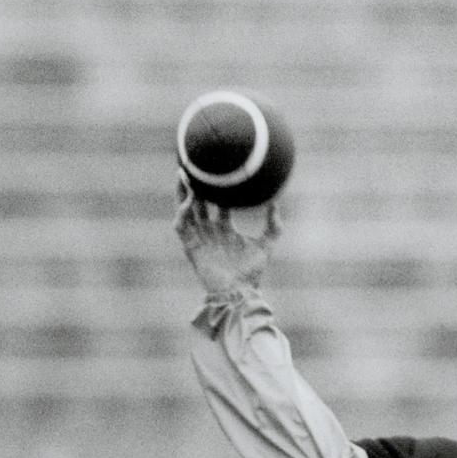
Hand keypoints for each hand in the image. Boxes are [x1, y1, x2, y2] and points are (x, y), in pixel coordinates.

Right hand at [173, 180, 281, 295]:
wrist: (239, 292)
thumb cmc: (252, 272)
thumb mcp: (267, 243)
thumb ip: (273, 224)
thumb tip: (275, 200)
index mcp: (224, 228)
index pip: (217, 202)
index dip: (216, 187)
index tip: (218, 169)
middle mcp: (209, 230)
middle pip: (198, 202)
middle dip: (194, 185)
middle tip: (194, 165)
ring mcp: (199, 238)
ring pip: (186, 210)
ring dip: (183, 193)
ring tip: (183, 175)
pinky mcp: (190, 247)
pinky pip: (181, 226)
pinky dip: (182, 212)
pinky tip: (188, 201)